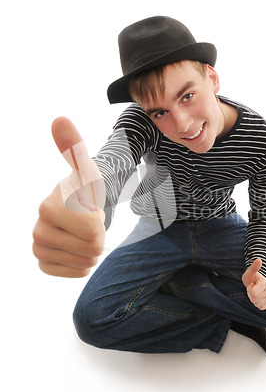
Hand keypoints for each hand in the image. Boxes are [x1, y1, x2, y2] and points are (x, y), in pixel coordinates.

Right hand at [32, 117, 105, 277]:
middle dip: (98, 236)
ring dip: (92, 249)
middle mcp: (38, 229)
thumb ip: (74, 146)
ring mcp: (38, 248)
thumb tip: (59, 119)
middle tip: (89, 222)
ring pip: (83, 262)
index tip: (90, 209)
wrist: (79, 208)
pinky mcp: (43, 263)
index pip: (93, 230)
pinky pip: (73, 272)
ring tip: (83, 233)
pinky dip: (82, 264)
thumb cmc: (85, 189)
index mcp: (47, 207)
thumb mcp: (86, 168)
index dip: (101, 220)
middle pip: (90, 249)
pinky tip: (77, 248)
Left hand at [242, 258, 265, 309]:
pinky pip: (261, 307)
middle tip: (254, 288)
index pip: (252, 292)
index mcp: (265, 282)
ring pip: (257, 304)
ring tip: (256, 292)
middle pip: (254, 299)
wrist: (258, 282)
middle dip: (251, 294)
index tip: (252, 284)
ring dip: (253, 299)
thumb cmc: (252, 277)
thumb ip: (254, 267)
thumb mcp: (250, 272)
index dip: (249, 289)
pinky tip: (259, 296)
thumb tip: (259, 260)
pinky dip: (257, 303)